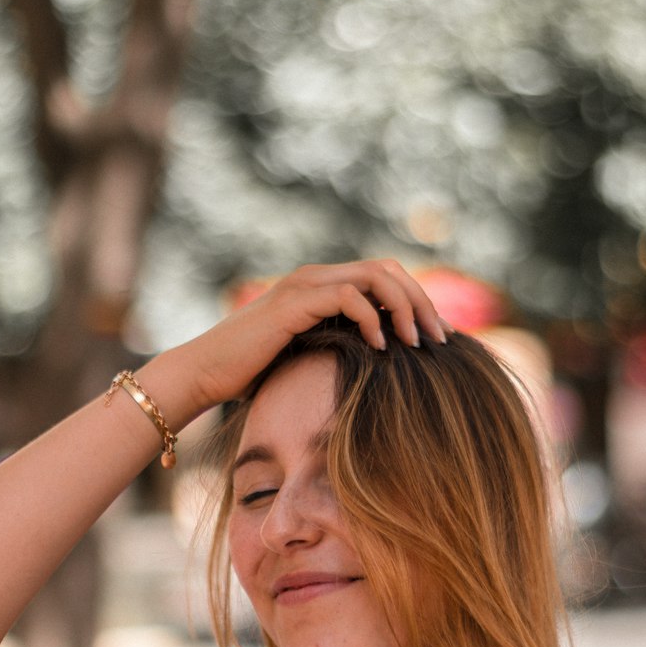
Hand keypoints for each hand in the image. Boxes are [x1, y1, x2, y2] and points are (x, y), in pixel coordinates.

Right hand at [179, 259, 446, 409]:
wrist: (204, 373)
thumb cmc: (250, 375)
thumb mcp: (308, 359)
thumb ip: (340, 351)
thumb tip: (382, 371)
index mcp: (322, 286)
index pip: (385, 277)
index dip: (417, 302)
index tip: (438, 338)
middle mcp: (316, 277)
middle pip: (389, 270)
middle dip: (421, 302)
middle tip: (441, 339)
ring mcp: (304, 286)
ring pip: (375, 277)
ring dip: (404, 308)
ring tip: (416, 343)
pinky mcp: (294, 303)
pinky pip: (348, 297)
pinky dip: (371, 319)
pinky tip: (381, 348)